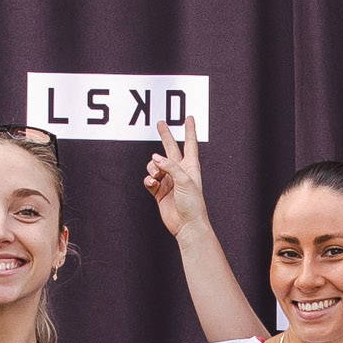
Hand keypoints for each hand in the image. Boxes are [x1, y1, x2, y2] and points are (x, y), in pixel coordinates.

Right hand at [143, 120, 212, 242]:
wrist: (187, 225)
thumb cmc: (192, 204)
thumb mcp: (185, 180)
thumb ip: (170, 166)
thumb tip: (155, 158)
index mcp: (190, 167)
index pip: (190, 144)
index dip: (190, 130)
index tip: (190, 118)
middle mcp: (179, 172)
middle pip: (170, 149)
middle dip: (165, 136)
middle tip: (160, 123)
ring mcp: (168, 181)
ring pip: (155, 165)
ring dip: (153, 168)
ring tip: (157, 176)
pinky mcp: (159, 191)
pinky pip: (149, 179)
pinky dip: (149, 180)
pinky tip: (153, 184)